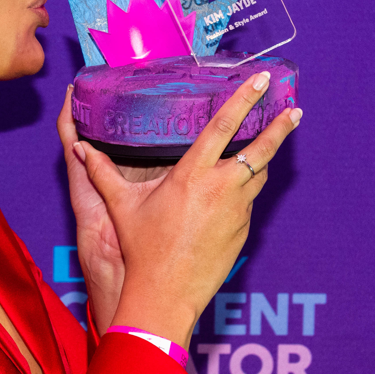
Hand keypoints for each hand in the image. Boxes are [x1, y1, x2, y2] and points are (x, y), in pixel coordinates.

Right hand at [65, 71, 300, 346]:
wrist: (166, 292)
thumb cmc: (142, 248)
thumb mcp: (122, 206)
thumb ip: (102, 173)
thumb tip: (80, 149)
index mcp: (193, 174)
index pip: (224, 126)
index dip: (244, 99)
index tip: (262, 81)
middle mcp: (221, 188)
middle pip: (260, 149)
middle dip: (280, 127)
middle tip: (294, 109)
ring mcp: (237, 210)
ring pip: (258, 176)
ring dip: (264, 159)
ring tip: (269, 144)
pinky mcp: (243, 231)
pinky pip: (248, 203)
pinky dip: (244, 192)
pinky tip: (234, 193)